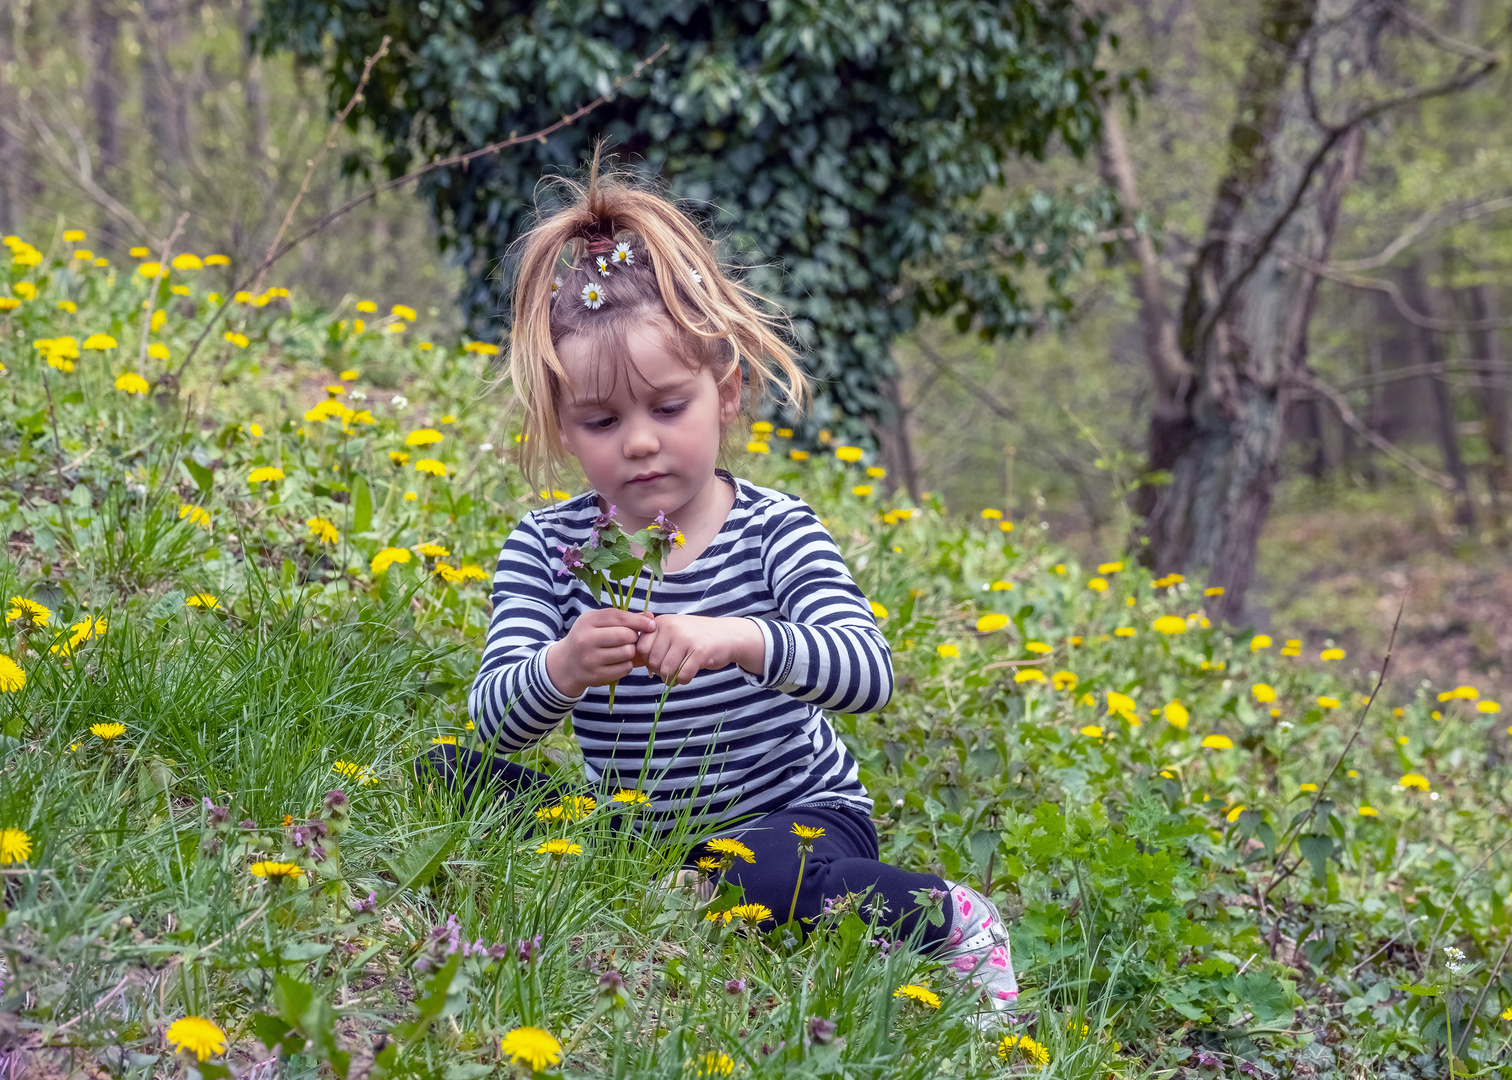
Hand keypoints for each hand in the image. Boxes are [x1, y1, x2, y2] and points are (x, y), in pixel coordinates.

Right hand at [545, 608, 656, 697]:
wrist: (567, 663)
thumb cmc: (589, 638)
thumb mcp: (599, 622)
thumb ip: (624, 618)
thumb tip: (651, 617)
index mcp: (588, 621)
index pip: (619, 618)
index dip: (639, 621)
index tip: (651, 625)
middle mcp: (586, 639)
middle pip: (625, 635)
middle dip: (634, 637)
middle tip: (630, 639)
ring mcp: (590, 659)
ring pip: (627, 653)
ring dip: (631, 651)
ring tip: (623, 650)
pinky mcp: (596, 676)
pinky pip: (625, 668)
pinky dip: (627, 665)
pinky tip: (619, 662)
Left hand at [632, 614, 765, 686]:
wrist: (728, 635)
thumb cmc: (696, 637)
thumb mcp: (673, 632)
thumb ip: (654, 642)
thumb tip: (634, 660)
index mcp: (662, 622)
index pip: (641, 648)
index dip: (648, 660)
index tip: (659, 662)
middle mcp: (672, 628)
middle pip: (653, 661)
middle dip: (659, 671)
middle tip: (671, 670)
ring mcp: (686, 639)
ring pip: (666, 670)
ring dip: (671, 678)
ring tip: (679, 673)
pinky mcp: (700, 652)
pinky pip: (682, 676)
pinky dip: (683, 681)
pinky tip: (689, 674)